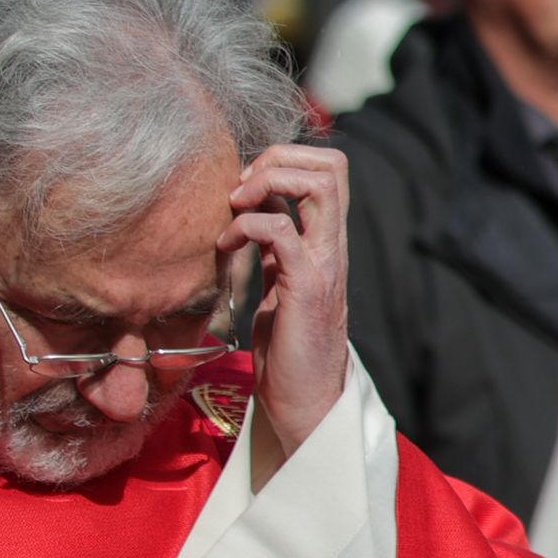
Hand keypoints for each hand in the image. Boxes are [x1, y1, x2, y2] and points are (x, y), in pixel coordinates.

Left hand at [222, 143, 350, 490]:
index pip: (329, 168)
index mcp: (325, 239)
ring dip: (266, 183)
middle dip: (278, 158)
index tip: (246, 184)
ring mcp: (323, 263)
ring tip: (234, 209)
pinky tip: (225, 248)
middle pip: (330, 164)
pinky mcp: (306, 286)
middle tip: (241, 188)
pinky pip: (281, 231)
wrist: (305, 399)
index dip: (286, 158)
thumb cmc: (287, 346)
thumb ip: (274, 244)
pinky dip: (246, 227)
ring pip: (318, 185)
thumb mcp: (278, 279)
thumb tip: (251, 209)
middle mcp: (331, 244)